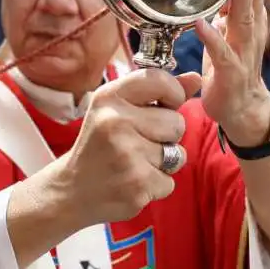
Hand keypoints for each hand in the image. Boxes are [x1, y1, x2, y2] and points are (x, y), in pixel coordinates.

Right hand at [56, 68, 202, 226]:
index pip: (159, 80)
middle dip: (167, 135)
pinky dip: (157, 185)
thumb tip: (197, 78)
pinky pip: (170, 181)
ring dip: (164, 162)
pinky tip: (133, 181)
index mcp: (109, 98)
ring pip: (178, 154)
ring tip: (135, 162)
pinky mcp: (137, 185)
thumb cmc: (100, 144)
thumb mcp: (119, 110)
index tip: (165, 104)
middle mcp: (116, 122)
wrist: (72, 189)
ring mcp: (127, 155)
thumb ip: (158, 93)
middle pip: (177, 122)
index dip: (173, 92)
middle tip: (138, 143)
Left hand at [196, 0, 269, 146]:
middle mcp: (250, 31)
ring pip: (243, 16)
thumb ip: (225, 11)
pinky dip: (212, 37)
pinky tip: (202, 23)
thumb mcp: (227, 34)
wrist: (243, 111)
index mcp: (248, 19)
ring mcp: (243, 51)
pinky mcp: (230, 73)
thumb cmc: (232, 69)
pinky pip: (221, 53)